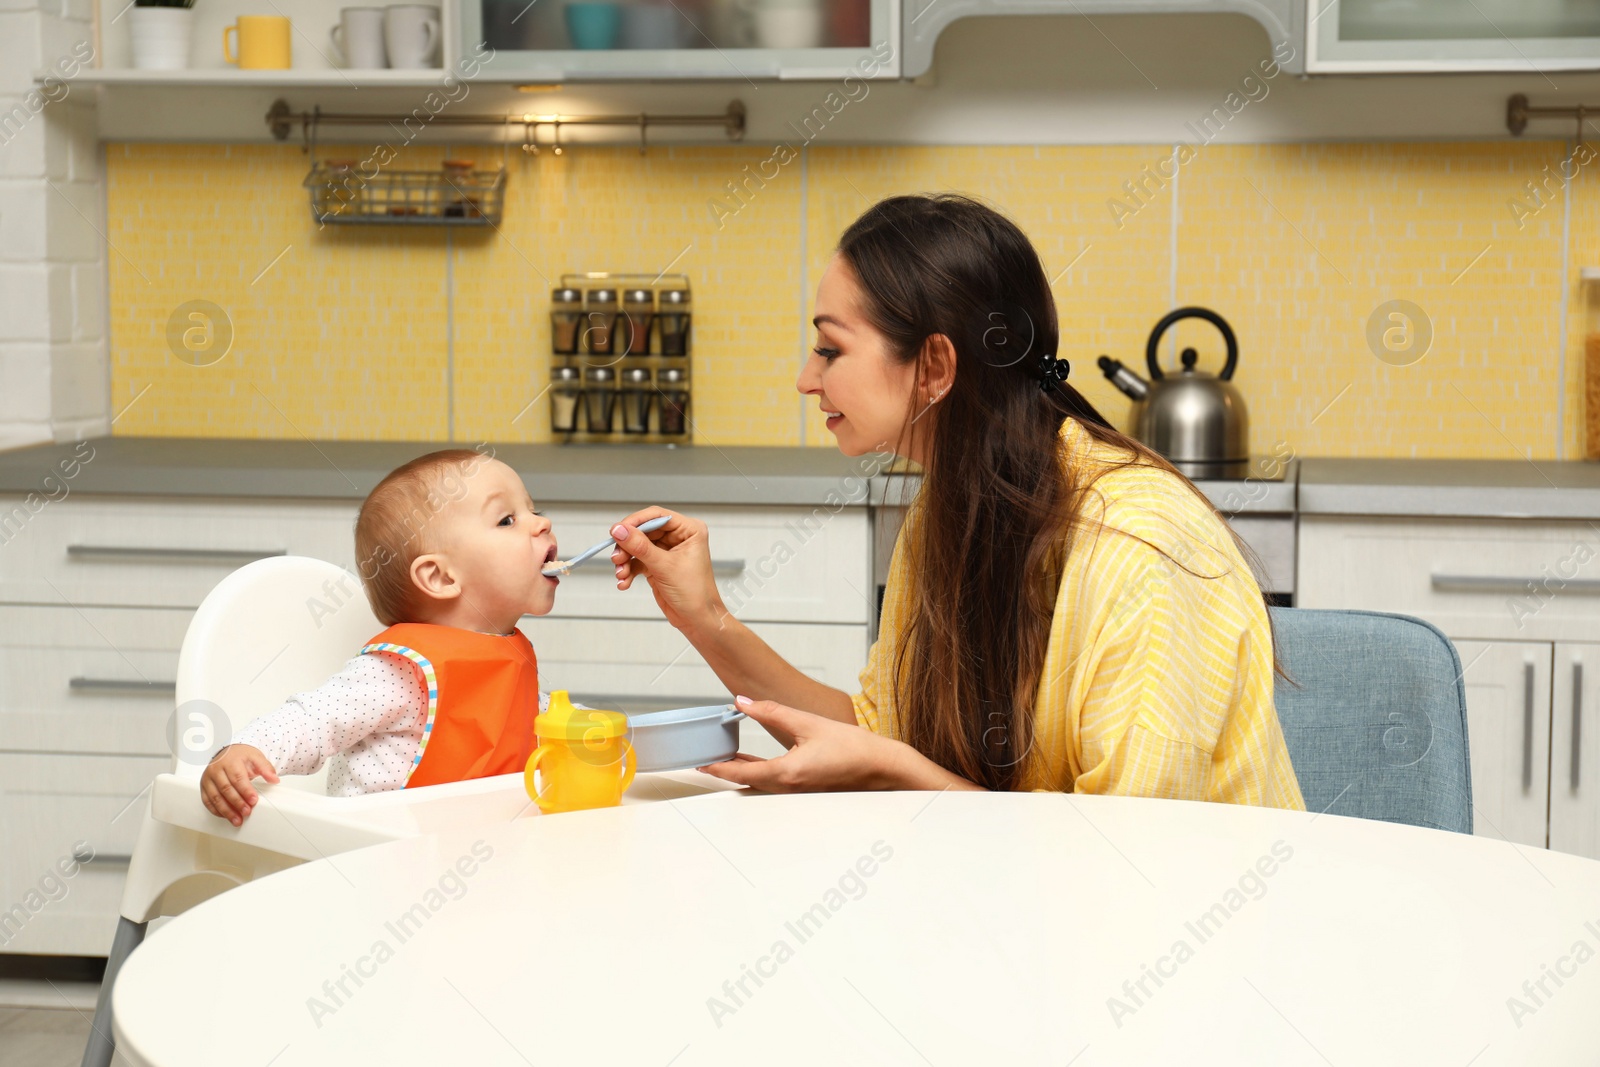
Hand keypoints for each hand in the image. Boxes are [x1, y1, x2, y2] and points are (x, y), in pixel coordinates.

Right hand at [200, 744, 278, 825]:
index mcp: (229, 761)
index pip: (237, 778)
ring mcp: (208, 778)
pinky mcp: (204, 786)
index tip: (253, 801)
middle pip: (226, 789)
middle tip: (246, 812)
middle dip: (237, 803)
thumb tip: (274, 779)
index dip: (246, 791)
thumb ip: (266, 768)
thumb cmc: (242, 756)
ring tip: (237, 820)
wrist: (229, 753)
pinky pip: (207, 801)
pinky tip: (226, 816)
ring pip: (215, 797)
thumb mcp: (256, 758)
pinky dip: (216, 810)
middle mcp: (216, 769)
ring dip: (226, 811)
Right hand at [608, 508, 727, 634]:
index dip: (635, 522)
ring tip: (621, 574)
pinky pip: (637, 561)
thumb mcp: (664, 566)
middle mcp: (678, 537)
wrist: (697, 620)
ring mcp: (667, 551)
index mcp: (689, 530)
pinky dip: (628, 571)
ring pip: (637, 547)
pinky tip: (624, 582)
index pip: (657, 516)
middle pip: (643, 531)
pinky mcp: (658, 565)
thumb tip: (620, 530)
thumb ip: (640, 547)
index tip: (618, 531)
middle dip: (627, 545)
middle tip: (617, 557)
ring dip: (625, 560)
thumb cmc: (694, 593)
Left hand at [695, 696, 913, 792]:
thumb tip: (742, 702)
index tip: (699, 764)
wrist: (882, 767)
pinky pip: (773, 782)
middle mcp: (789, 788)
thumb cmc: (852, 747)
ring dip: (740, 772)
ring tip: (723, 757)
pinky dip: (757, 772)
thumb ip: (772, 712)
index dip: (717, 768)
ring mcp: (797, 792)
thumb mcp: (808, 722)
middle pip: (746, 782)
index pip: (741, 773)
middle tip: (706, 757)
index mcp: (786, 773)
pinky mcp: (805, 788)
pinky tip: (752, 762)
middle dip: (724, 771)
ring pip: (758, 783)